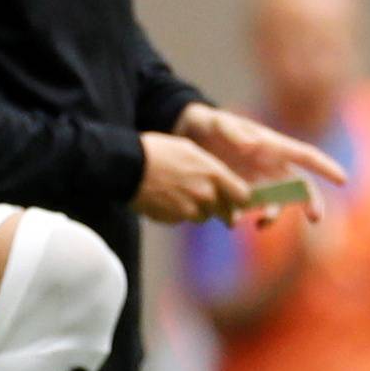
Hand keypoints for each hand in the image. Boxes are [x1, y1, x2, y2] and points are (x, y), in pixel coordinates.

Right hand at [135, 132, 250, 223]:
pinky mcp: (173, 219)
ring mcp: (189, 209)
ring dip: (196, 210)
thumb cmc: (158, 151)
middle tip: (205, 199)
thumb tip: (221, 182)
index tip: (236, 199)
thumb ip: (211, 169)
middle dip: (218, 208)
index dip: (240, 199)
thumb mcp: (190, 151)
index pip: (243, 196)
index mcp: (213, 174)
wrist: (126, 166)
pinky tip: (164, 198)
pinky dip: (177, 213)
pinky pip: (182, 219)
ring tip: (178, 193)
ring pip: (202, 217)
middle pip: (224, 212)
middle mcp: (206, 195)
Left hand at [174, 104, 345, 219]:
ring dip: (275, 215)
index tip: (343, 179)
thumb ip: (233, 132)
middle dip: (311, 202)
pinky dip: (246, 217)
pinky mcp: (239, 191)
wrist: (187, 135)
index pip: (305, 156)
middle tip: (316, 218)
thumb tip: (253, 145)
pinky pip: (250, 209)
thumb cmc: (207, 123)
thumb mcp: (217, 122)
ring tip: (261, 223)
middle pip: (300, 186)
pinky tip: (234, 221)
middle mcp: (270, 165)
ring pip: (277, 202)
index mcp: (272, 145)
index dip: (325, 167)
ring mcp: (256, 180)